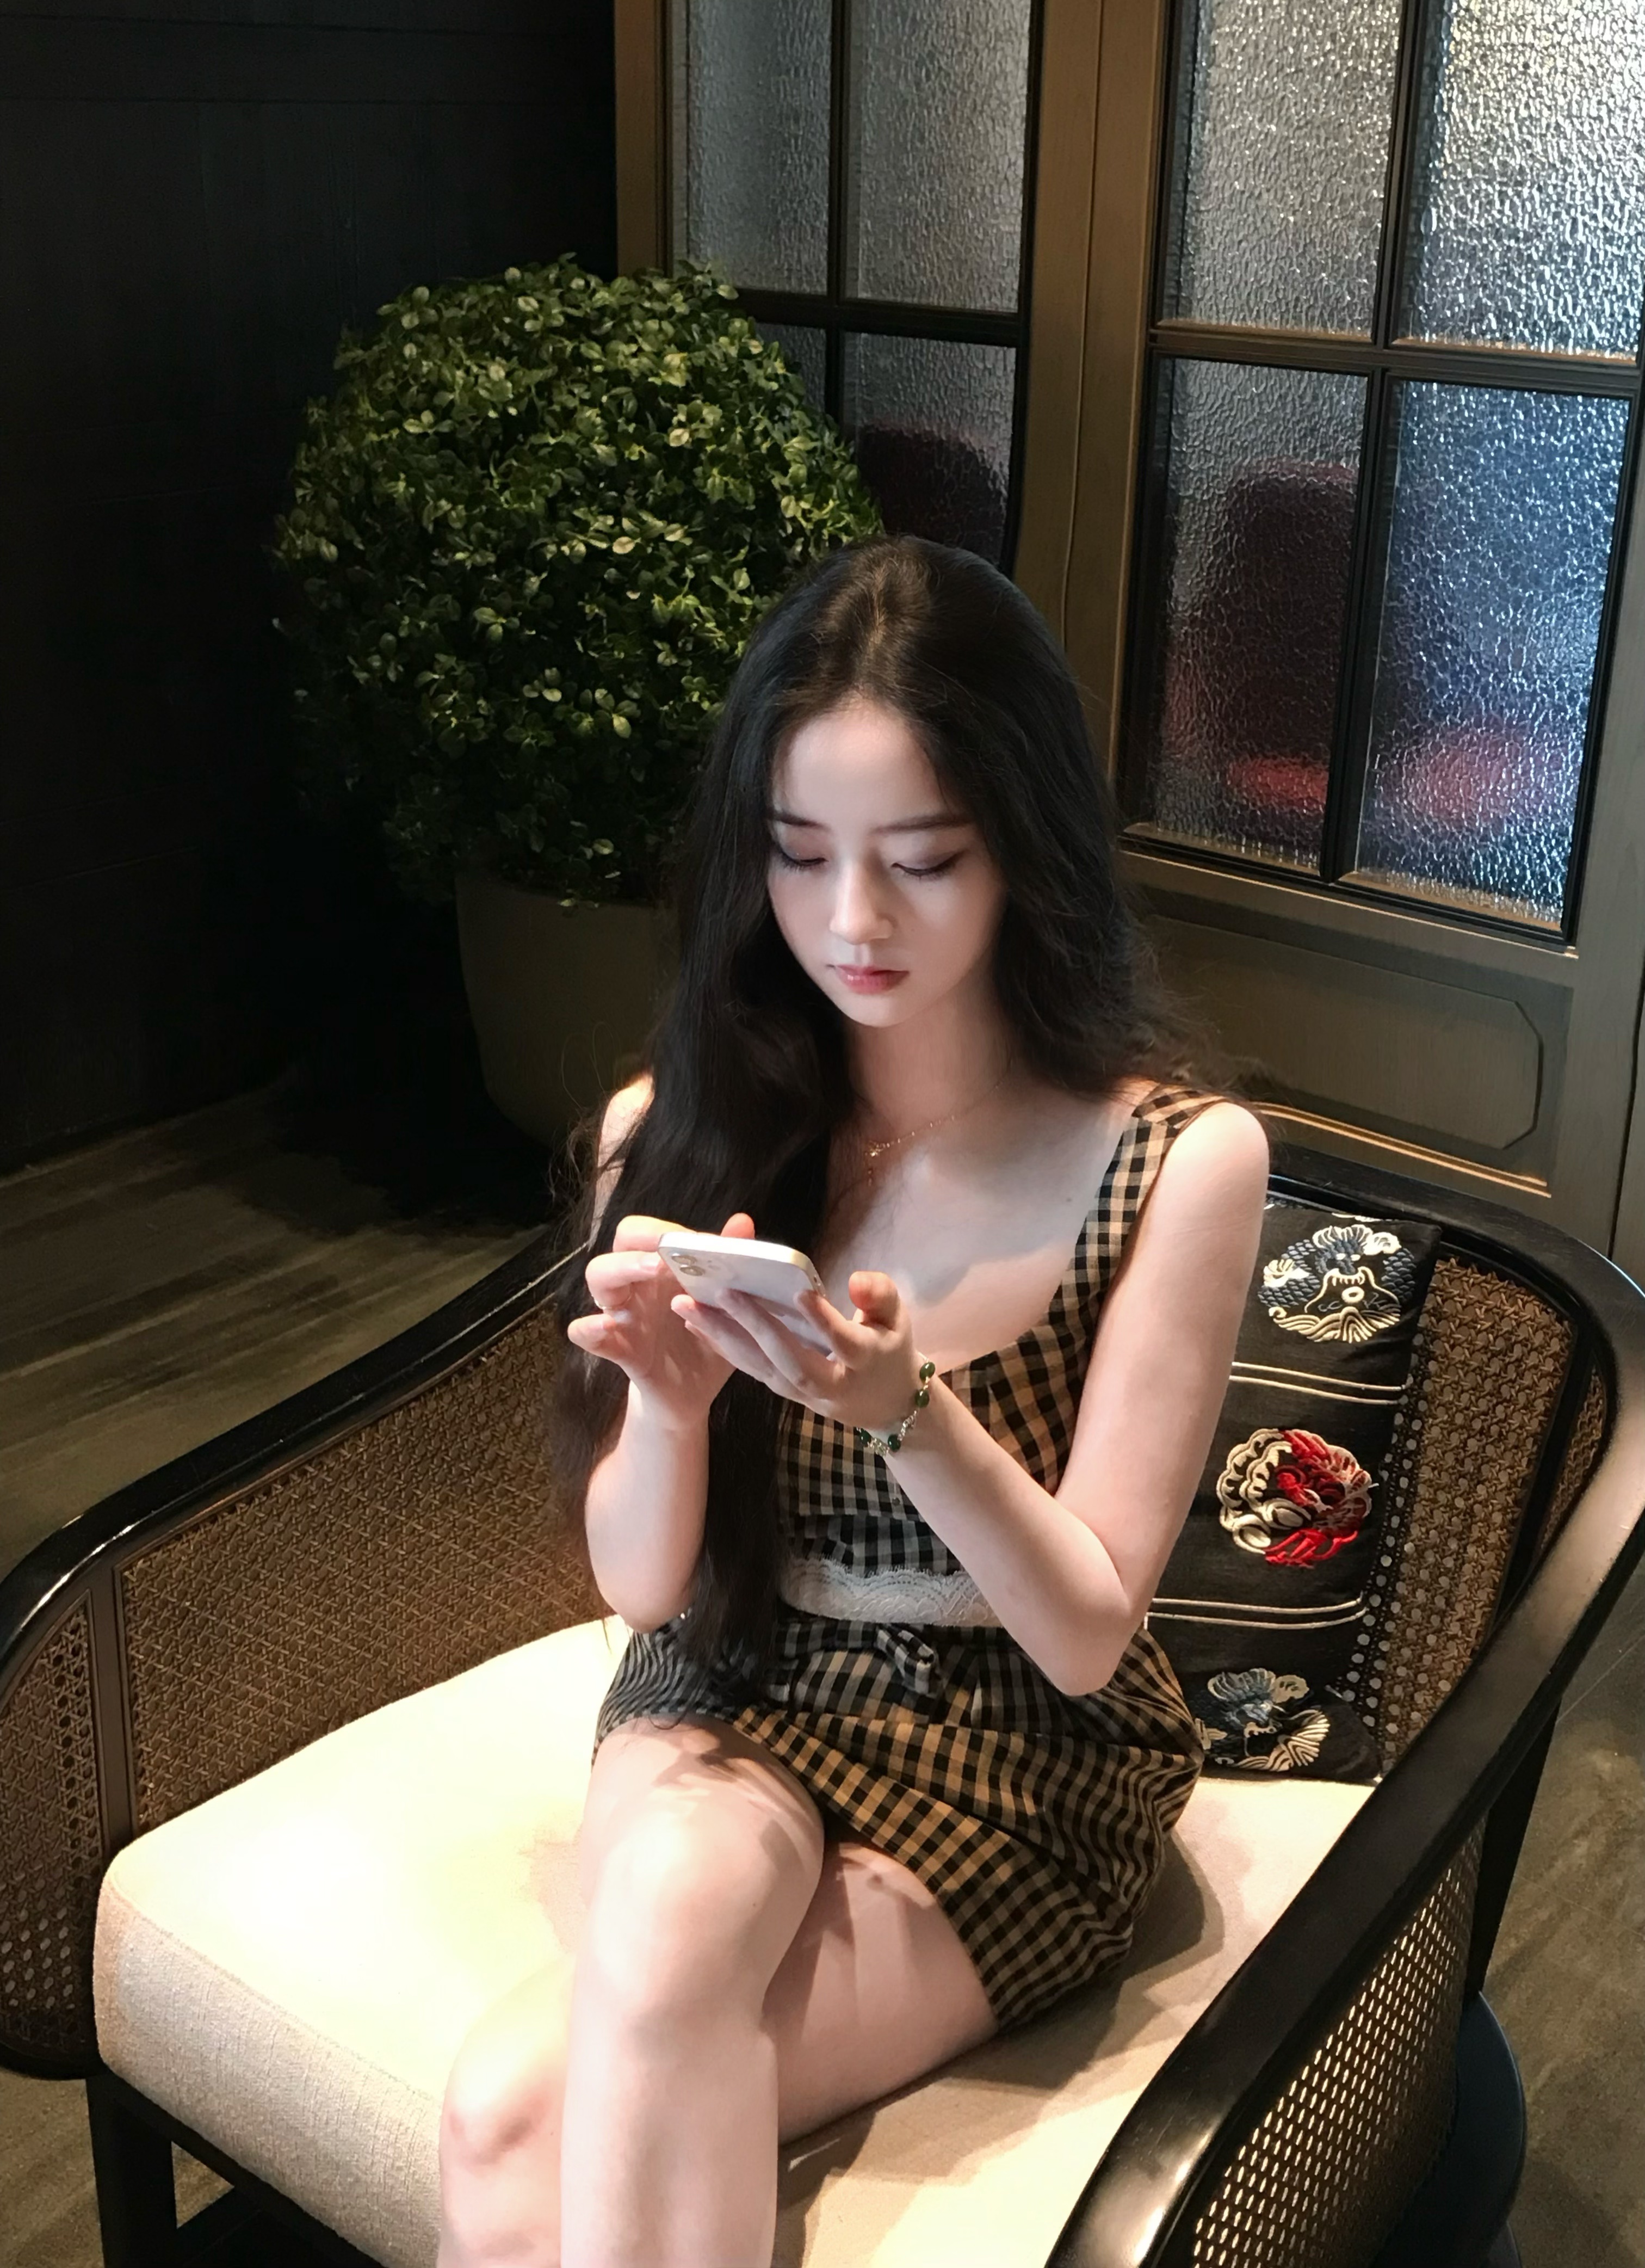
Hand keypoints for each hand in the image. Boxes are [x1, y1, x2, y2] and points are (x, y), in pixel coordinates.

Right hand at [565, 1212, 754, 1428]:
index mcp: (663, 1270)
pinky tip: (610, 1326)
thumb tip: (742, 1222)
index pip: (648, 1232)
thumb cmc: (708, 1341)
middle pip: (620, 1244)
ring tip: (649, 1276)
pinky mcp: (616, 1347)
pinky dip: (589, 1328)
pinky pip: (583, 1333)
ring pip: (598, 1276)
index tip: (693, 1243)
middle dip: (640, 1243)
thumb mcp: (727, 1307)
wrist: (695, 1393)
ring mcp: (622, 1313)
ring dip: (619, 1271)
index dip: (664, 1230)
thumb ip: (732, 1265)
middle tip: (664, 1257)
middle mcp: (639, 1284)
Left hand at [672, 1267, 925, 1435]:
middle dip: (755, 1325)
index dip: (822, 1320)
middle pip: (788, 1357)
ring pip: (759, 1365)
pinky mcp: (780, 1388)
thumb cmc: (889, 1349)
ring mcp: (799, 1391)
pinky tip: (693, 1322)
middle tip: (722, 1291)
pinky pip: (748, 1367)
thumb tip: (856, 1280)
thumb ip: (880, 1295)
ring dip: (720, 1336)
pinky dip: (720, 1345)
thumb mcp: (898, 1319)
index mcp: (862, 1361)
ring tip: (686, 1306)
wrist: (883, 1405)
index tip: (800, 1292)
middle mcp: (827, 1381)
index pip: (842, 1340)